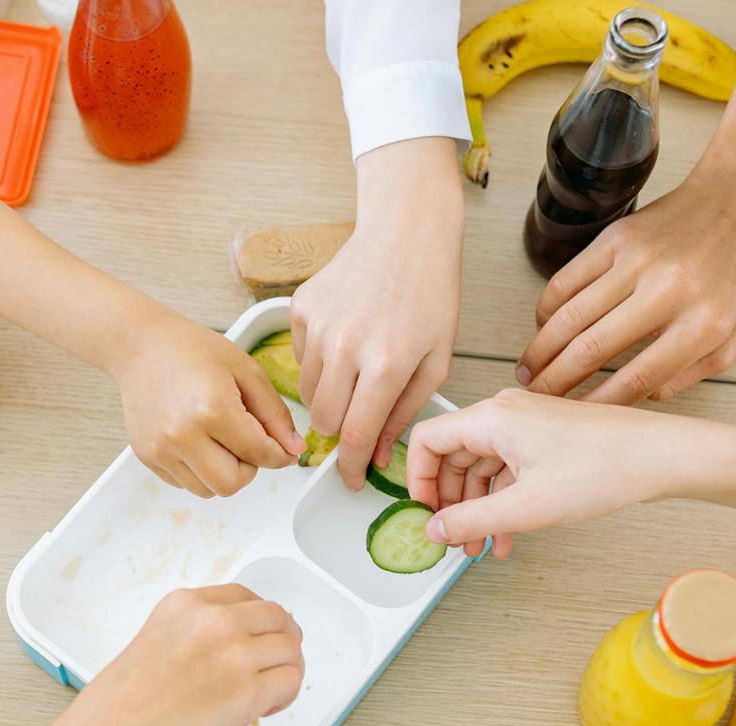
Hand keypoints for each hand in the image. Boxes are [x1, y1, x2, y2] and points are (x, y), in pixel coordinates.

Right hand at [18, 585, 305, 725]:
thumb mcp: (152, 647)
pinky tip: (262, 711)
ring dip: (286, 671)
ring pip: (291, 648)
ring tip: (266, 695)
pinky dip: (286, 697)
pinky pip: (292, 681)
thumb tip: (227, 655)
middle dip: (280, 642)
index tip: (256, 639)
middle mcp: (212, 621)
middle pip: (276, 616)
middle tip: (272, 666)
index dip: (257, 621)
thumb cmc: (116, 712)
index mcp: (183, 606)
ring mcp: (232, 653)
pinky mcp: (247, 691)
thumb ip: (192, 639)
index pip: (244, 596)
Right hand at [112, 315, 303, 497]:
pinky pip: (184, 483)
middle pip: (231, 485)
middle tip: (246, 442)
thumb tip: (294, 448)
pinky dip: (198, 470)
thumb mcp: (245, 371)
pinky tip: (196, 438)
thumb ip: (274, 413)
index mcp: (213, 409)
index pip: (259, 455)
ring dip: (222, 472)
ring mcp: (160, 448)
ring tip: (219, 438)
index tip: (284, 451)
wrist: (140, 345)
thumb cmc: (191, 350)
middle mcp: (182, 435)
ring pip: (207, 491)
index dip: (280, 455)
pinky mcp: (147, 455)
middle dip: (248, 468)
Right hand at [293, 137, 461, 491]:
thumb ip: (404, 411)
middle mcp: (346, 346)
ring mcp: (318, 326)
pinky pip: (299, 358)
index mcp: (386, 364)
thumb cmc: (430, 295)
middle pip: (324, 420)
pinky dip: (318, 363)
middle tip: (357, 422)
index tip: (348, 480)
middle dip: (339, 432)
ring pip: (307, 393)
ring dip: (328, 397)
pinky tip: (345, 341)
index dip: (349, 467)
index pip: (355, 435)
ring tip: (356, 374)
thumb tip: (375, 454)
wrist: (405, 234)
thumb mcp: (436, 361)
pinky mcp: (300, 309)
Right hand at [407, 388, 696, 556]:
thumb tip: (435, 530)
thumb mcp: (527, 506)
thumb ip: (471, 521)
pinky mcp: (546, 439)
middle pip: (453, 456)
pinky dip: (502, 503)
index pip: (427, 440)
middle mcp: (505, 414)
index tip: (424, 513)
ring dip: (477, 509)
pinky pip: (508, 471)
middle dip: (450, 502)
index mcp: (492, 418)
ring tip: (480, 547)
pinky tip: (508, 537)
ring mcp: (527, 426)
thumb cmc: (605, 467)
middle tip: (453, 539)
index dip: (417, 480)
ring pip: (481, 468)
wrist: (660, 457)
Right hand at [518, 169, 735, 403]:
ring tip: (528, 370)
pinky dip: (547, 308)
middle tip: (537, 398)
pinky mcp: (616, 237)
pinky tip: (543, 327)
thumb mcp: (733, 336)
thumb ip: (691, 373)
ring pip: (571, 316)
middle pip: (593, 348)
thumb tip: (643, 397)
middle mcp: (668, 291)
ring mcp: (638, 261)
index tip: (575, 417)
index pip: (637, 379)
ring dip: (541, 350)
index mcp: (703, 325)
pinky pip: (567, 279)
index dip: (598, 404)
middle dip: (555, 381)